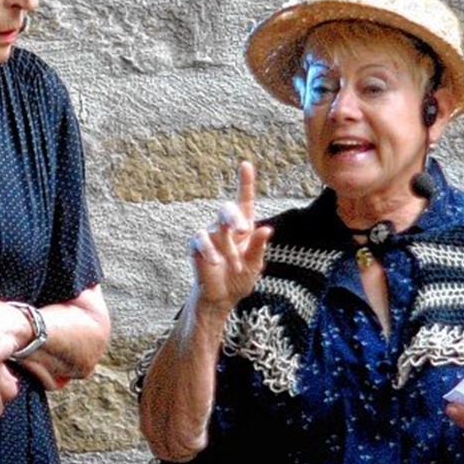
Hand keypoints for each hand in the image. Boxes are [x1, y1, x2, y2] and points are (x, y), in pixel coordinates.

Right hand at [189, 161, 271, 314]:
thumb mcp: (254, 265)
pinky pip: (200, 241)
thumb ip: (258, 248)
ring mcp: (210, 236)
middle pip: (227, 209)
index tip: (246, 165)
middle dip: (234, 217)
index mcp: (244, 228)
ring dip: (228, 248)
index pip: (244, 201)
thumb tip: (266, 229)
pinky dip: (209, 250)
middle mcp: (226, 228)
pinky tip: (217, 262)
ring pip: (216, 229)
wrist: (222, 298)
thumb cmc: (240, 279)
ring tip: (237, 266)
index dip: (245, 182)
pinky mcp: (197, 248)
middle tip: (243, 230)